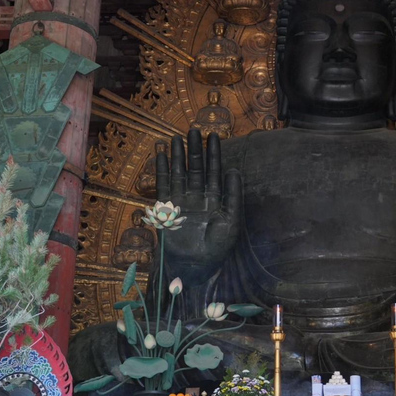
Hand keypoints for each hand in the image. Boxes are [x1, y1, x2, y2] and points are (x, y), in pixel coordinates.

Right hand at [156, 130, 241, 278]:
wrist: (196, 266)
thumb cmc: (217, 247)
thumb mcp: (231, 220)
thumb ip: (233, 195)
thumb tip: (233, 170)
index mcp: (215, 200)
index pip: (215, 172)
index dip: (214, 154)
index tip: (214, 136)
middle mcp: (198, 198)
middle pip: (196, 168)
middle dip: (195, 150)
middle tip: (194, 129)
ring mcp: (182, 201)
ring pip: (180, 173)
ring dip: (178, 156)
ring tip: (177, 137)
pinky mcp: (167, 208)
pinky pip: (164, 184)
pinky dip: (163, 169)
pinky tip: (162, 154)